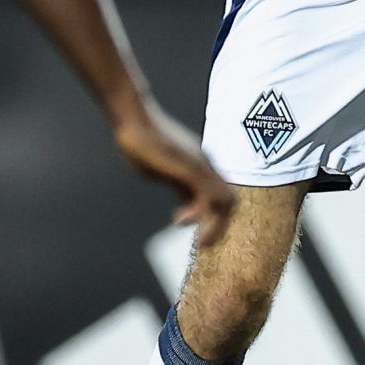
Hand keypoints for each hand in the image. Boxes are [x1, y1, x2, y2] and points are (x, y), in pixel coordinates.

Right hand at [114, 104, 235, 245]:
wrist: (134, 121)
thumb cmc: (142, 143)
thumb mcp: (163, 170)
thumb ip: (178, 184)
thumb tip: (186, 201)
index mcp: (201, 166)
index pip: (219, 196)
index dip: (212, 217)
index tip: (194, 229)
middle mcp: (207, 166)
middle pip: (229, 200)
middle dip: (219, 226)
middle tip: (202, 243)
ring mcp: (201, 166)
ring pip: (226, 201)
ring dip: (214, 226)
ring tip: (199, 241)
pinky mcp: (191, 169)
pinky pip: (208, 197)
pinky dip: (200, 215)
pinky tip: (179, 220)